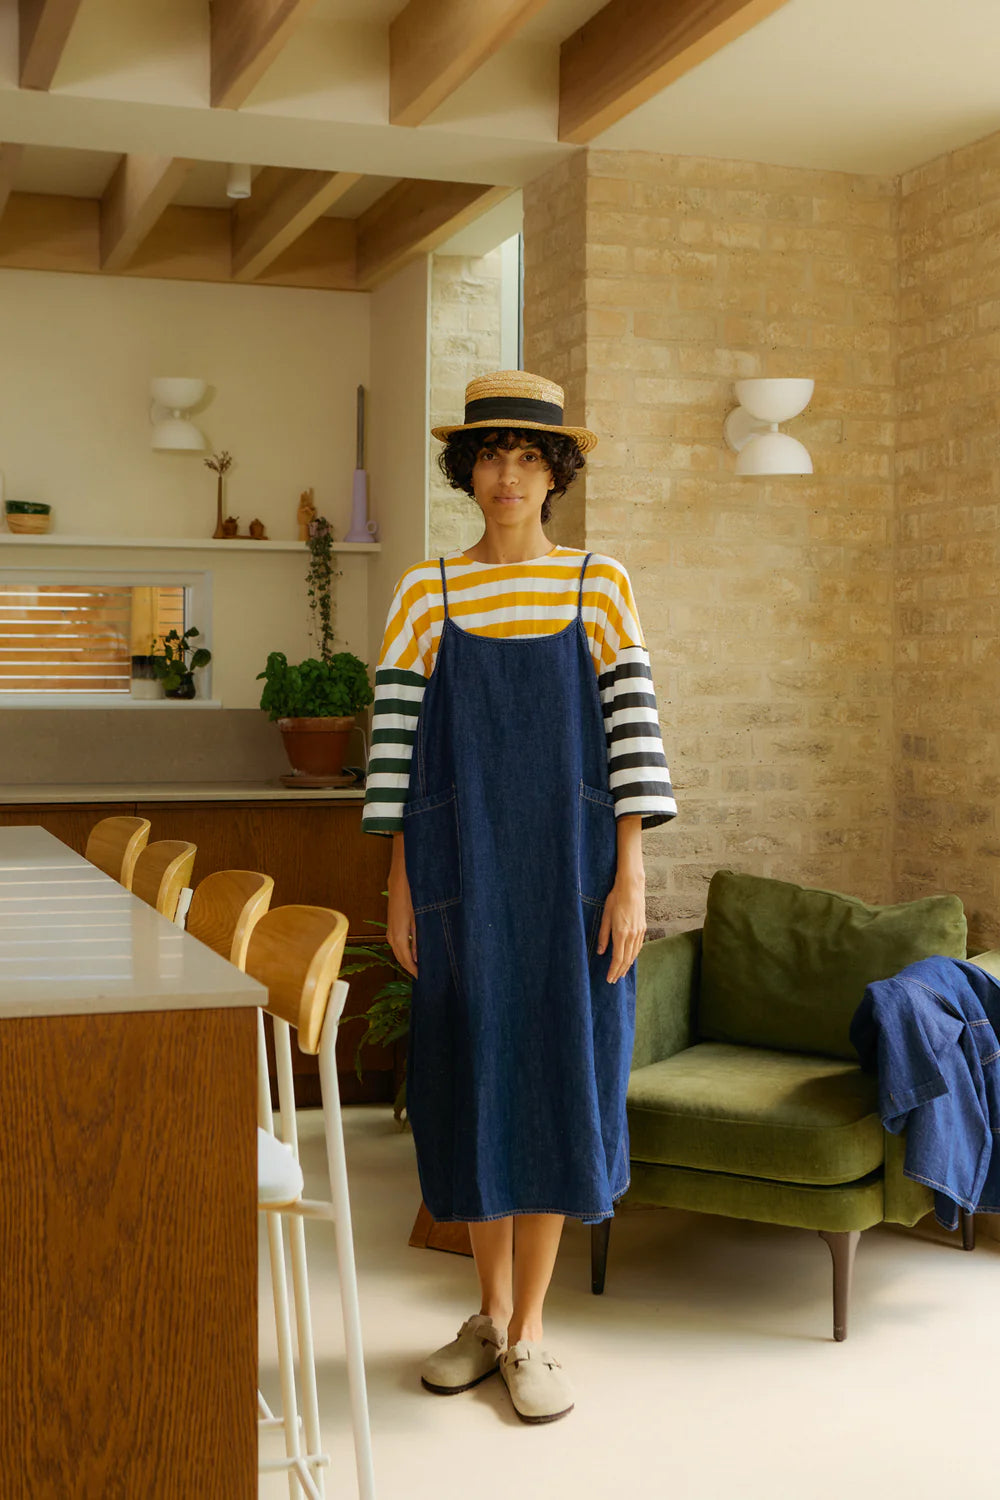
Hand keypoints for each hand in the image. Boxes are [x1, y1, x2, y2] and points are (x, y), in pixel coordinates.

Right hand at [388, 855, 417, 977]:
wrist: (400, 879)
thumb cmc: (412, 896)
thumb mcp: (419, 918)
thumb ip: (418, 938)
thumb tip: (417, 957)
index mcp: (399, 934)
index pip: (405, 959)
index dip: (413, 970)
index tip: (422, 977)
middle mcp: (391, 934)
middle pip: (399, 957)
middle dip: (409, 967)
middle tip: (422, 975)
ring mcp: (390, 929)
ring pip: (397, 950)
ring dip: (406, 960)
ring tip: (418, 967)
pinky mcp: (391, 925)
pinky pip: (396, 943)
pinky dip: (403, 951)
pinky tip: (411, 953)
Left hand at [597, 875, 645, 982]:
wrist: (632, 887)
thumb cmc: (615, 899)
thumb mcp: (605, 916)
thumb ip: (603, 935)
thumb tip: (600, 952)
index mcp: (621, 933)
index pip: (618, 958)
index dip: (613, 970)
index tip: (609, 979)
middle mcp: (632, 935)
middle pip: (626, 959)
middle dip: (619, 971)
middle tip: (613, 980)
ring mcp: (639, 932)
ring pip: (634, 954)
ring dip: (627, 966)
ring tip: (621, 973)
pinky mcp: (643, 928)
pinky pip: (638, 947)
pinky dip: (633, 956)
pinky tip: (629, 959)